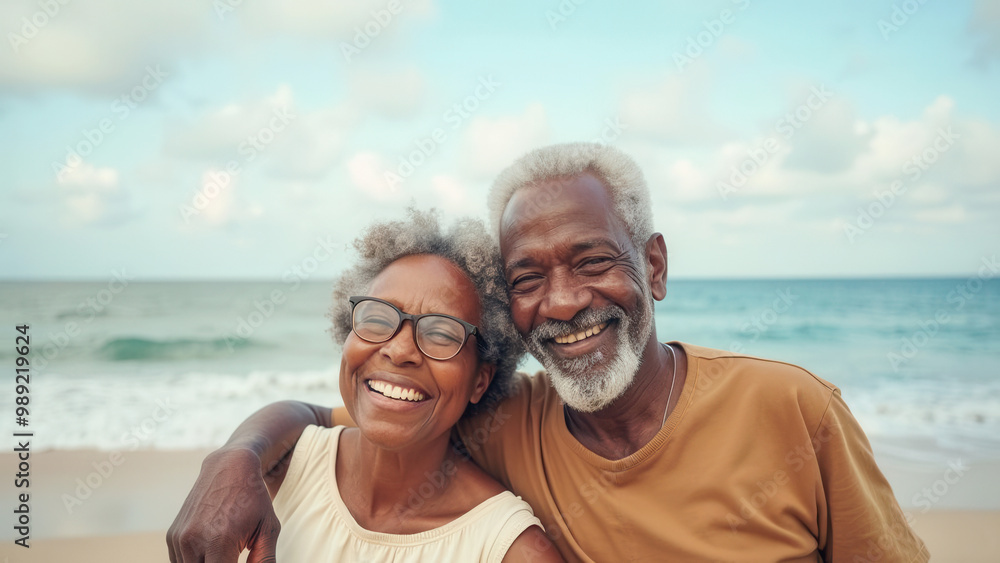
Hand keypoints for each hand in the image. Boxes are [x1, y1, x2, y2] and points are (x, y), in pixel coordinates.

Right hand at [167, 447, 280, 561]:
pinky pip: (180, 562)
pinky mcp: (172, 536)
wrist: (229, 467)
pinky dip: (194, 562)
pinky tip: (211, 550)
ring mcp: (180, 538)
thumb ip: (264, 560)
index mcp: (220, 541)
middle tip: (231, 554)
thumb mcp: (268, 529)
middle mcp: (194, 541)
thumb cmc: (253, 499)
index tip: (237, 561)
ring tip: (224, 550)